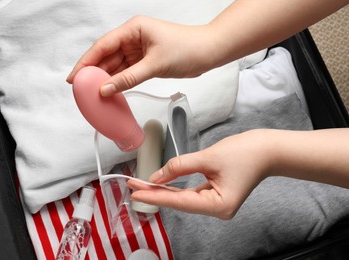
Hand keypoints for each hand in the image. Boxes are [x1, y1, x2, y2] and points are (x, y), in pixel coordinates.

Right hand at [66, 16, 216, 95]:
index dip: (86, 62)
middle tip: (80, 89)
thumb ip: (128, 78)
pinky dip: (118, 82)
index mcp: (133, 29)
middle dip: (94, 72)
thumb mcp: (154, 65)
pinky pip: (126, 72)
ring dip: (105, 78)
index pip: (103, 46)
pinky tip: (110, 91)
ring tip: (92, 93)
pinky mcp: (144, 61)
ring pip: (116, 65)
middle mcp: (132, 38)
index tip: (74, 76)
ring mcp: (138, 50)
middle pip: (106, 56)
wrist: (208, 52)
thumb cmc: (187, 48)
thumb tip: (106, 89)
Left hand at [128, 129, 272, 218]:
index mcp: (220, 206)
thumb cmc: (247, 152)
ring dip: (164, 190)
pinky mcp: (216, 194)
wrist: (268, 149)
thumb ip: (180, 166)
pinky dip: (176, 187)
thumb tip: (157, 175)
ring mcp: (217, 203)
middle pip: (180, 202)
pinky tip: (162, 184)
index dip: (156, 196)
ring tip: (142, 185)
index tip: (136, 193)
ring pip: (184, 198)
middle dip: (156, 193)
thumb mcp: (208, 157)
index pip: (180, 201)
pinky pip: (192, 192)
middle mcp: (218, 209)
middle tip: (134, 186)